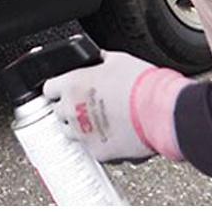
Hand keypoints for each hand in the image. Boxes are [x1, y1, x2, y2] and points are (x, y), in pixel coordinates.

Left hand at [42, 49, 193, 162]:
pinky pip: (90, 148)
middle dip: (69, 107)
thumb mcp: (118, 60)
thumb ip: (100, 60)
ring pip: (70, 132)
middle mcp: (72, 110)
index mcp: (73, 84)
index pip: (48, 88)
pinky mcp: (97, 153)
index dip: (58, 88)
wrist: (163, 111)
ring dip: (79, 126)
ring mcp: (83, 134)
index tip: (65, 89)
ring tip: (99, 120)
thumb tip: (97, 58)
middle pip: (57, 111)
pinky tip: (112, 133)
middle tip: (87, 103)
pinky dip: (98, 142)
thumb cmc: (143, 85)